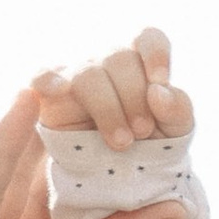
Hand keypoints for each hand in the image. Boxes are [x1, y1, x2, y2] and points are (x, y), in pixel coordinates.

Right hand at [0, 96, 184, 218]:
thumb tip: (171, 202)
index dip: (88, 182)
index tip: (116, 138)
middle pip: (32, 197)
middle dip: (58, 148)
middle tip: (87, 95)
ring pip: (5, 185)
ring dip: (30, 133)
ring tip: (59, 81)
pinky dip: (2, 146)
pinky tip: (25, 105)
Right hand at [32, 24, 193, 148]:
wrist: (125, 179)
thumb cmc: (152, 148)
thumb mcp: (176, 131)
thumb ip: (178, 109)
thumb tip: (158, 91)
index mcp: (141, 64)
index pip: (148, 38)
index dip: (155, 54)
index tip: (160, 81)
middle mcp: (107, 65)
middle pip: (119, 57)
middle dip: (134, 96)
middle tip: (143, 131)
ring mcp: (77, 78)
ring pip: (89, 75)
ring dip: (108, 108)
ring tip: (122, 142)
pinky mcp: (52, 99)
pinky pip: (41, 76)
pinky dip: (48, 79)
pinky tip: (59, 89)